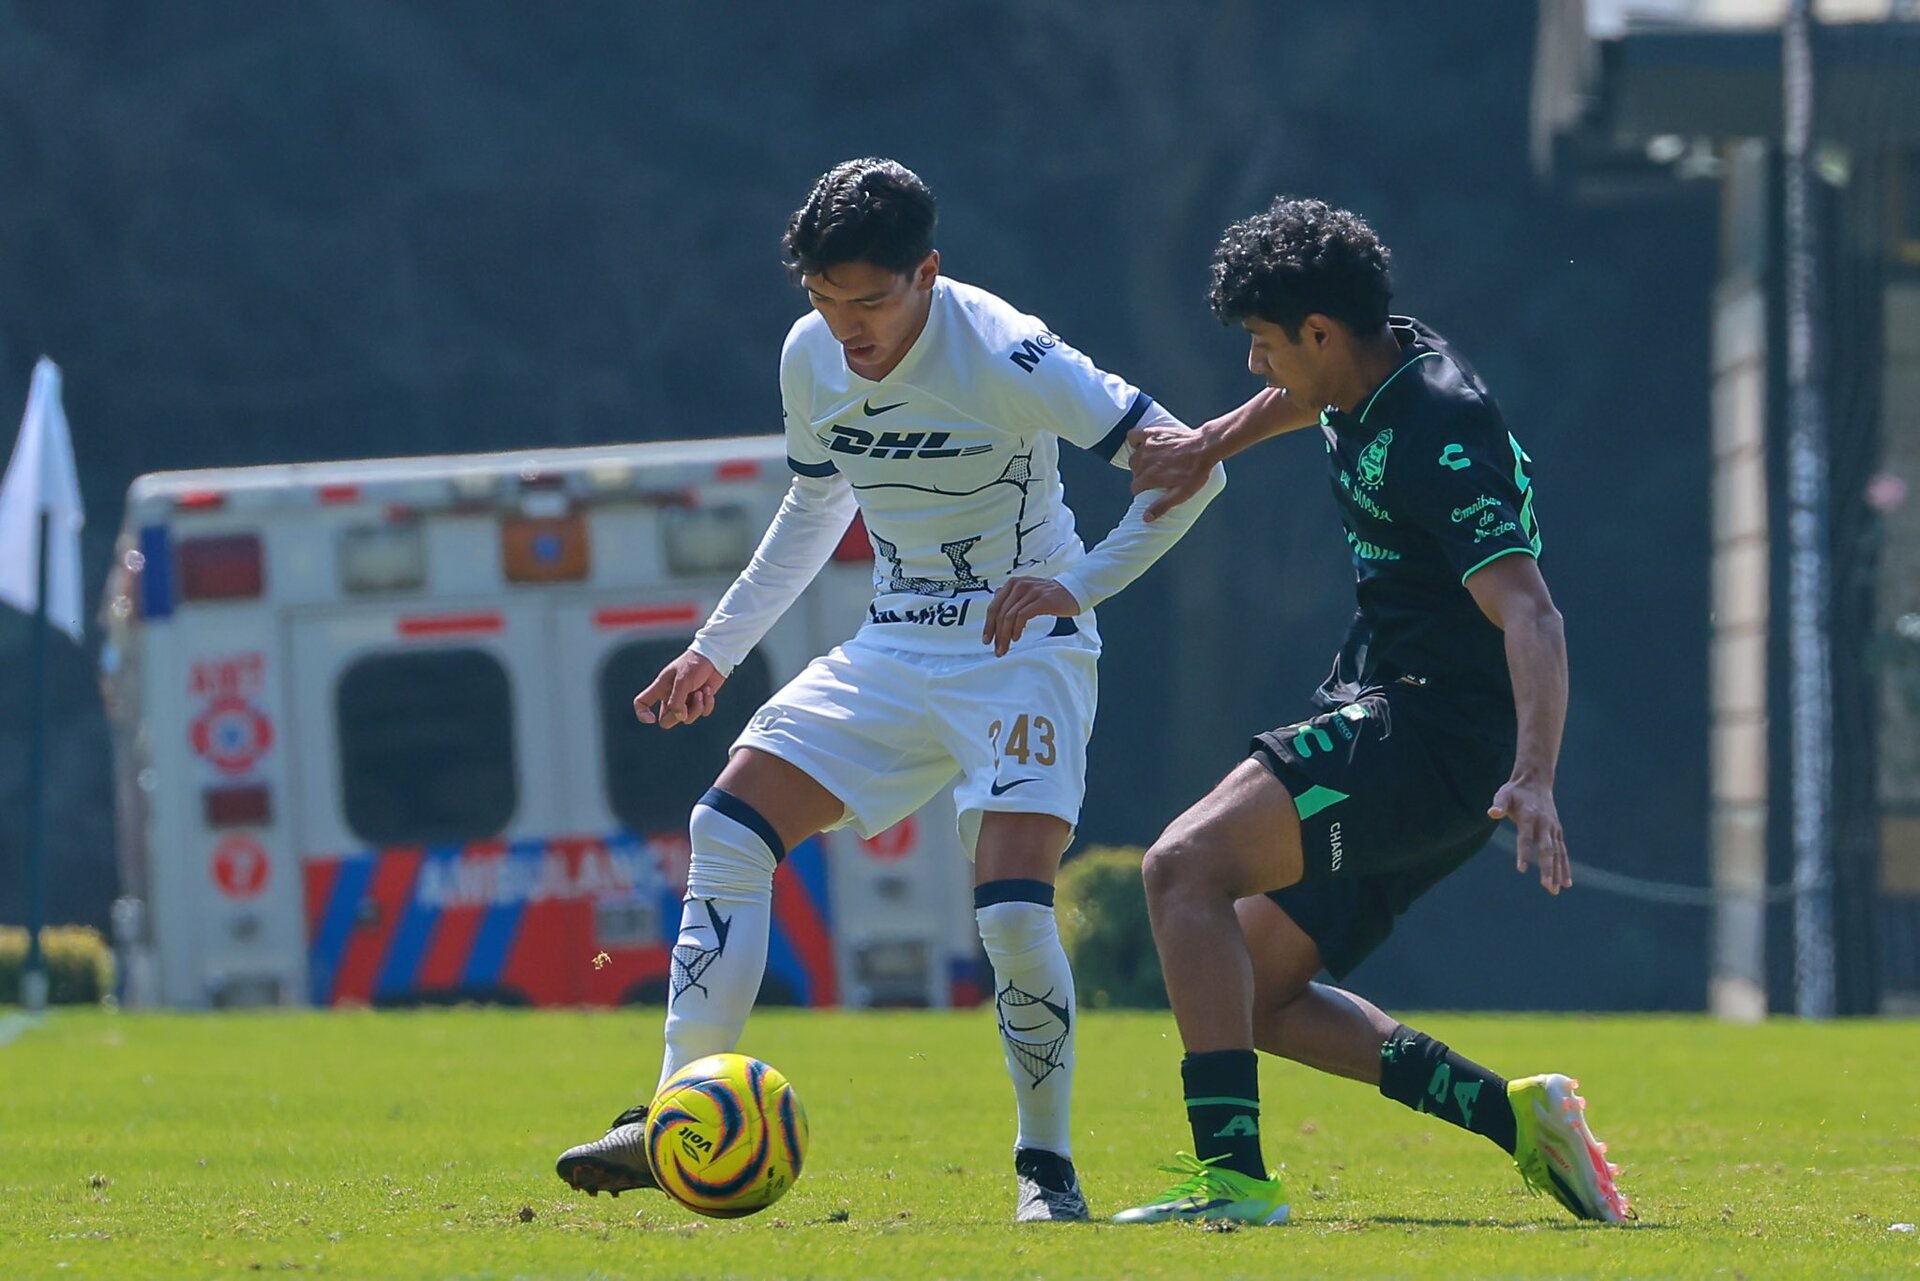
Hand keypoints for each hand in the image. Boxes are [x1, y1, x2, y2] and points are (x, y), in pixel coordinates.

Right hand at [633, 649, 725, 728]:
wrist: (715, 656)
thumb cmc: (694, 664)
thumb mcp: (683, 681)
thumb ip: (678, 701)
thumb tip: (680, 717)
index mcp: (661, 687)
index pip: (641, 702)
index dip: (642, 713)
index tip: (651, 719)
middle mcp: (670, 696)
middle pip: (666, 720)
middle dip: (679, 716)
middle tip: (687, 705)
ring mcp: (686, 700)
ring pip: (686, 719)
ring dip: (697, 707)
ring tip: (701, 692)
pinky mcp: (700, 701)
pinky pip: (702, 713)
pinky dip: (707, 704)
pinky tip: (708, 691)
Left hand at [981, 577, 1080, 656]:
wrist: (1072, 591)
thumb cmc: (1049, 596)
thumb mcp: (1026, 595)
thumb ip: (1010, 601)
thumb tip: (994, 617)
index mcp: (1012, 584)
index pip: (993, 606)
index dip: (988, 625)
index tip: (987, 639)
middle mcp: (1019, 585)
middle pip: (999, 612)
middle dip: (996, 633)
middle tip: (996, 648)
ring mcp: (1030, 591)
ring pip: (1009, 616)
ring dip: (1005, 635)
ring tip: (1005, 646)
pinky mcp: (1041, 599)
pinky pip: (1022, 615)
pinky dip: (1017, 629)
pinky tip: (1016, 637)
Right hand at [1127, 424, 1214, 521]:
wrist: (1205, 447)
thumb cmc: (1195, 472)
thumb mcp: (1182, 494)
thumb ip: (1162, 505)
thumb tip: (1146, 518)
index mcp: (1150, 477)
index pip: (1135, 488)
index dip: (1142, 490)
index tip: (1151, 489)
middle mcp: (1144, 462)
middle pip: (1134, 473)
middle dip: (1142, 476)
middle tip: (1157, 475)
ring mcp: (1147, 447)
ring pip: (1134, 458)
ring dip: (1140, 462)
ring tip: (1153, 463)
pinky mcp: (1151, 434)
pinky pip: (1133, 436)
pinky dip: (1135, 441)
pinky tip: (1143, 446)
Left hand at [1490, 774, 1570, 894]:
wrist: (1536, 781)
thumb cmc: (1515, 791)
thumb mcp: (1504, 793)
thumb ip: (1499, 804)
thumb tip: (1492, 813)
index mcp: (1529, 816)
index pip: (1526, 837)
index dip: (1524, 853)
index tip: (1521, 869)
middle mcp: (1544, 824)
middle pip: (1546, 849)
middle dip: (1547, 869)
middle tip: (1547, 887)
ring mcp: (1553, 829)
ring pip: (1557, 854)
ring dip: (1558, 872)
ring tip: (1555, 890)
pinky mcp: (1557, 833)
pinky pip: (1562, 852)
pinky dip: (1565, 867)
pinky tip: (1566, 883)